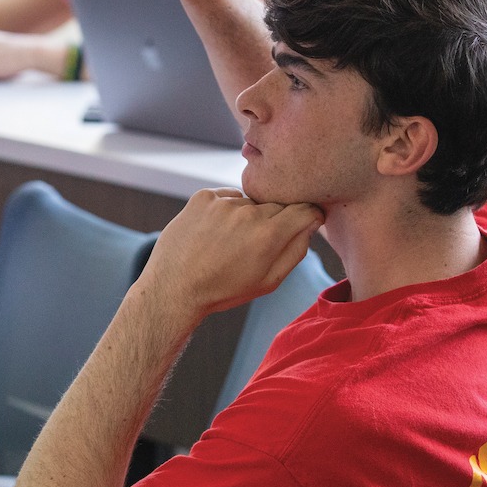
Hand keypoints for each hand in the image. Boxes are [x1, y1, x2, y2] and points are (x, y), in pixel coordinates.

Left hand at [137, 188, 322, 318]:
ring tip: (229, 242)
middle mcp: (248, 212)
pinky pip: (228, 197)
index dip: (309, 218)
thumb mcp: (269, 281)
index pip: (306, 210)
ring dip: (248, 216)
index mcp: (269, 235)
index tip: (304, 224)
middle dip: (275, 221)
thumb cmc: (224, 289)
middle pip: (278, 205)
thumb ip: (296, 250)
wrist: (174, 288)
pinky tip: (214, 233)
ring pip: (252, 201)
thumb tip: (312, 223)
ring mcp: (224, 202)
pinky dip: (226, 211)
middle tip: (255, 245)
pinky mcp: (203, 197)